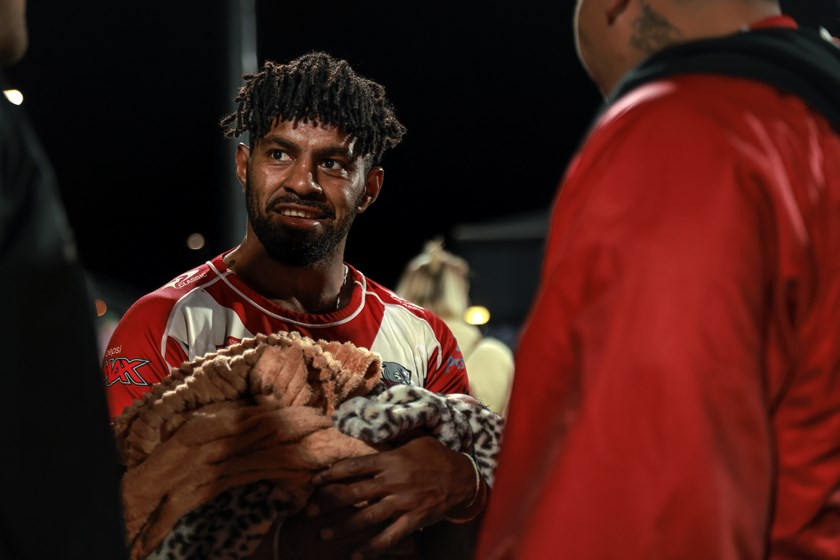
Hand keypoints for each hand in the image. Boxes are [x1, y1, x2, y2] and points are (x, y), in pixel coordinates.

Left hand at [308, 436, 477, 557]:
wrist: (463, 476)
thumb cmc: (436, 455)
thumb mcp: (414, 440)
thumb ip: (391, 442)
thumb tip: (372, 431)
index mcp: (390, 460)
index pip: (354, 466)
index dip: (331, 474)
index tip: (314, 482)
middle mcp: (393, 481)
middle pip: (354, 492)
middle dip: (329, 502)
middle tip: (310, 511)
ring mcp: (403, 502)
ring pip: (367, 516)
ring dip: (344, 527)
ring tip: (325, 534)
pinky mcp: (414, 519)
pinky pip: (389, 537)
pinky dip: (371, 548)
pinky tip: (356, 555)